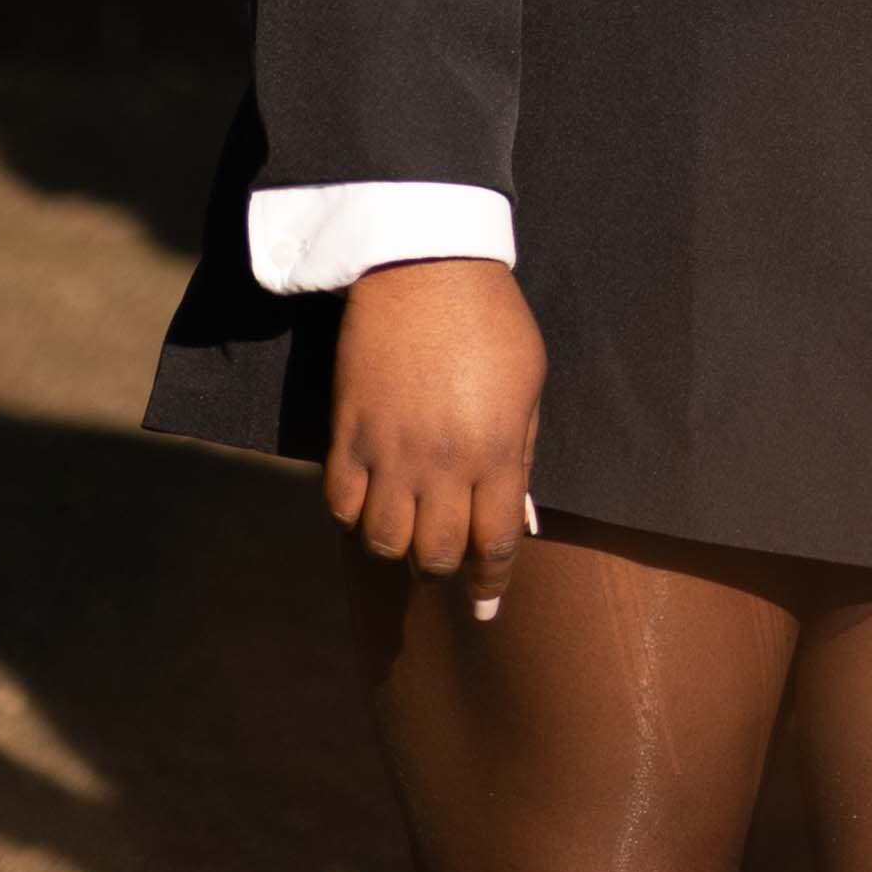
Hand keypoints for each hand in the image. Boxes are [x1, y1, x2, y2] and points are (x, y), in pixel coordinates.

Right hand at [327, 255, 547, 605]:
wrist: (425, 266)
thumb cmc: (491, 319)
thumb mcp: (529, 381)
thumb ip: (523, 450)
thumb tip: (515, 510)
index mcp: (496, 451)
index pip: (495, 542)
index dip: (492, 581)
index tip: (485, 606)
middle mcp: (442, 464)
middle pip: (437, 554)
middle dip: (444, 566)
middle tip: (444, 553)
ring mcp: (389, 453)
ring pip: (383, 542)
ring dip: (397, 547)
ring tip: (406, 528)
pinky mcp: (347, 435)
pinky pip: (341, 506)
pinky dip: (354, 516)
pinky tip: (368, 502)